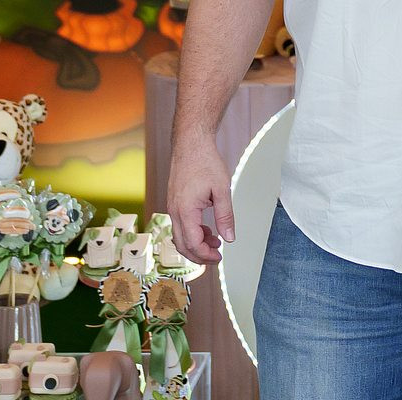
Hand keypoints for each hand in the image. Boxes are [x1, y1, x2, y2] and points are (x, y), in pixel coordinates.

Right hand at [168, 136, 235, 265]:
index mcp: (186, 210)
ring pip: (180, 236)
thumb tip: (229, 237)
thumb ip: (225, 216)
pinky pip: (179, 225)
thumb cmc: (205, 162)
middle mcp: (174, 211)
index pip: (193, 243)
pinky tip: (206, 229)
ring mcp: (172, 207)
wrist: (191, 144)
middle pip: (182, 245)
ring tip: (215, 241)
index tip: (219, 257)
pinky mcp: (174, 203)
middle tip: (216, 256)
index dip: (206, 255)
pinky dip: (192, 232)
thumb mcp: (221, 190)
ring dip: (196, 244)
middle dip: (199, 255)